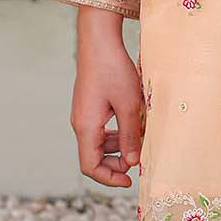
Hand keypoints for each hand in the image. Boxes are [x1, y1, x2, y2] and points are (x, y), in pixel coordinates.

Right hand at [72, 7, 144, 186]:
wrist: (99, 40)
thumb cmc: (113, 69)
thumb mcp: (129, 105)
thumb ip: (131, 136)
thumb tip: (133, 162)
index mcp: (86, 127)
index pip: (90, 166)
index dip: (109, 178)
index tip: (130, 180)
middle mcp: (80, 123)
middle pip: (93, 157)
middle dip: (116, 164)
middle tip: (139, 160)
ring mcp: (83, 114)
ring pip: (98, 144)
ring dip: (117, 148)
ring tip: (140, 141)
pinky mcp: (89, 106)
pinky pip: (100, 130)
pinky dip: (115, 134)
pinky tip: (133, 126)